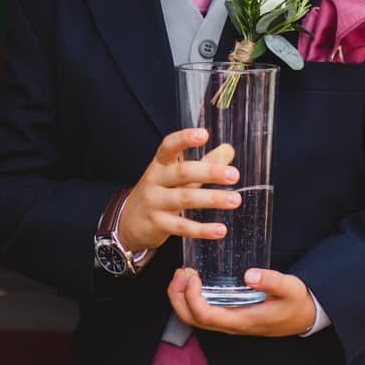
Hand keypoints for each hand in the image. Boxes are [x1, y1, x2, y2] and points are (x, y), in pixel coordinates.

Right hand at [117, 126, 240, 254]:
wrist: (130, 222)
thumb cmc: (160, 192)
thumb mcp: (177, 175)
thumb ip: (204, 163)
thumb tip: (228, 150)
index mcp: (161, 164)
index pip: (169, 146)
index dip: (185, 139)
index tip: (204, 134)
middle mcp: (155, 180)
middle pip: (182, 173)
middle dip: (209, 172)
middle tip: (234, 175)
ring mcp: (154, 202)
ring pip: (184, 199)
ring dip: (212, 199)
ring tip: (235, 199)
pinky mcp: (157, 224)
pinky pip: (182, 227)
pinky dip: (202, 229)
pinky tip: (220, 230)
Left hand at [168, 266, 320, 337]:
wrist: (304, 317)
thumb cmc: (296, 302)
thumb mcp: (290, 287)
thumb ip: (272, 281)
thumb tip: (250, 275)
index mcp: (242, 320)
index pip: (205, 316)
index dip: (192, 297)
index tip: (194, 276)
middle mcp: (231, 325)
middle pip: (191, 320)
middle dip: (177, 297)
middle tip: (180, 272)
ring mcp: (229, 323)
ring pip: (193, 319)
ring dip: (181, 298)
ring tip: (183, 274)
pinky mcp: (230, 317)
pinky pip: (201, 314)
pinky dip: (190, 299)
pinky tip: (195, 281)